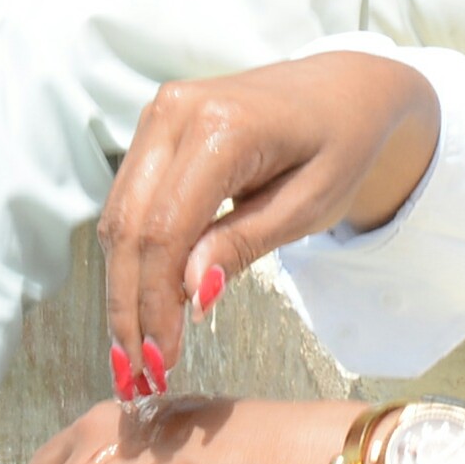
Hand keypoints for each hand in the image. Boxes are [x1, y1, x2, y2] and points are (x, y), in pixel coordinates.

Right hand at [99, 52, 440, 397]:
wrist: (344, 91)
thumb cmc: (340, 147)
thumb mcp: (309, 206)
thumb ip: (244, 244)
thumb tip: (191, 294)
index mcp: (222, 126)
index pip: (165, 229)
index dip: (154, 302)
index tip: (161, 360)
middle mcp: (175, 111)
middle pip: (130, 226)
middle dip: (129, 306)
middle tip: (137, 372)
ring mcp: (158, 114)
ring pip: (119, 217)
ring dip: (123, 289)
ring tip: (135, 353)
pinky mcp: (154, 129)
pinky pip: (130, 201)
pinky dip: (133, 258)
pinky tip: (144, 306)